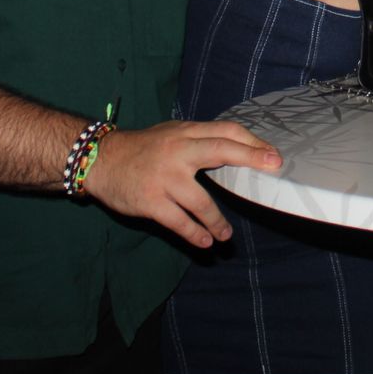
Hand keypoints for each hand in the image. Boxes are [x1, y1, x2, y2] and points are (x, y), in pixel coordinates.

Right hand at [85, 120, 281, 248]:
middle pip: (220, 150)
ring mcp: (164, 177)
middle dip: (250, 158)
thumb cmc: (142, 148)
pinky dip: (195, 234)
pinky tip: (204, 242)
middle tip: (272, 168)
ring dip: (217, 221)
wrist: (99, 160)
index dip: (251, 142)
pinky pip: (179, 222)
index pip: (225, 131)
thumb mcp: (171, 134)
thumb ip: (199, 140)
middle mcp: (177, 151)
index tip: (272, 155)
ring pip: (201, 201)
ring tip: (226, 236)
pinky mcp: (151, 201)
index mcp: (185, 133)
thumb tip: (238, 149)